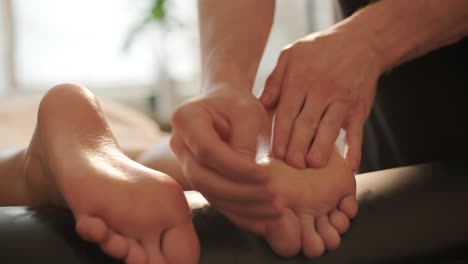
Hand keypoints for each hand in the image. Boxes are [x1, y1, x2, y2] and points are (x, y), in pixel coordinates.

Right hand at [170, 85, 279, 218]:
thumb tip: (250, 178)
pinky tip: (265, 221)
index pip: (208, 151)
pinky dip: (242, 213)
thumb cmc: (237, 103)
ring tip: (276, 211)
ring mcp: (186, 164)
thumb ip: (245, 142)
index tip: (265, 176)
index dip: (235, 168)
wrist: (225, 104)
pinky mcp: (200, 179)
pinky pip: (218, 200)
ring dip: (244, 207)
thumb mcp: (247, 111)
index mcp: (186, 119)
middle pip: (204, 178)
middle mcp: (179, 145)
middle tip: (273, 197)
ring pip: (211, 194)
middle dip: (240, 192)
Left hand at [259, 27, 381, 170]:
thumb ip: (275, 80)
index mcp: (300, 79)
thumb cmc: (319, 50)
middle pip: (307, 123)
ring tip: (314, 165)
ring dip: (322, 148)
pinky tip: (350, 167)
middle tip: (292, 165)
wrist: (361, 41)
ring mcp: (342, 100)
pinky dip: (355, 149)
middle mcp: (321, 90)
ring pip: (330, 128)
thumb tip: (261, 104)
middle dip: (298, 146)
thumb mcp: (291, 54)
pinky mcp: (360, 108)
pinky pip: (357, 131)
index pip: (287, 112)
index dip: (280, 134)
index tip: (275, 154)